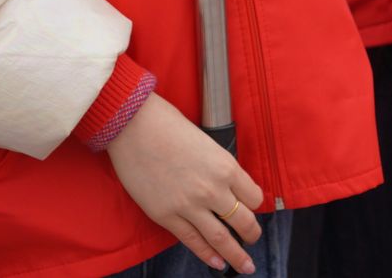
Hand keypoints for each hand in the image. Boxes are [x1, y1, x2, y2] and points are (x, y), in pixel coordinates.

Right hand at [105, 95, 263, 273]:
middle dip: (252, 234)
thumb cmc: (170, 127)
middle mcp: (213, 189)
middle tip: (254, 241)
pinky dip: (207, 255)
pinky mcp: (166, 216)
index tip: (252, 209)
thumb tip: (227, 186)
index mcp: (226, 167)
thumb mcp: (208, 144)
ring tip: (245, 265)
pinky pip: (193, 240)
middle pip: (243, 221)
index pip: (254, 196)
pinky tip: (218, 263)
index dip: (255, 205)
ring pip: (221, 237)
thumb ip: (219, 168)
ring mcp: (189, 205)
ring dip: (236, 254)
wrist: (135, 127)